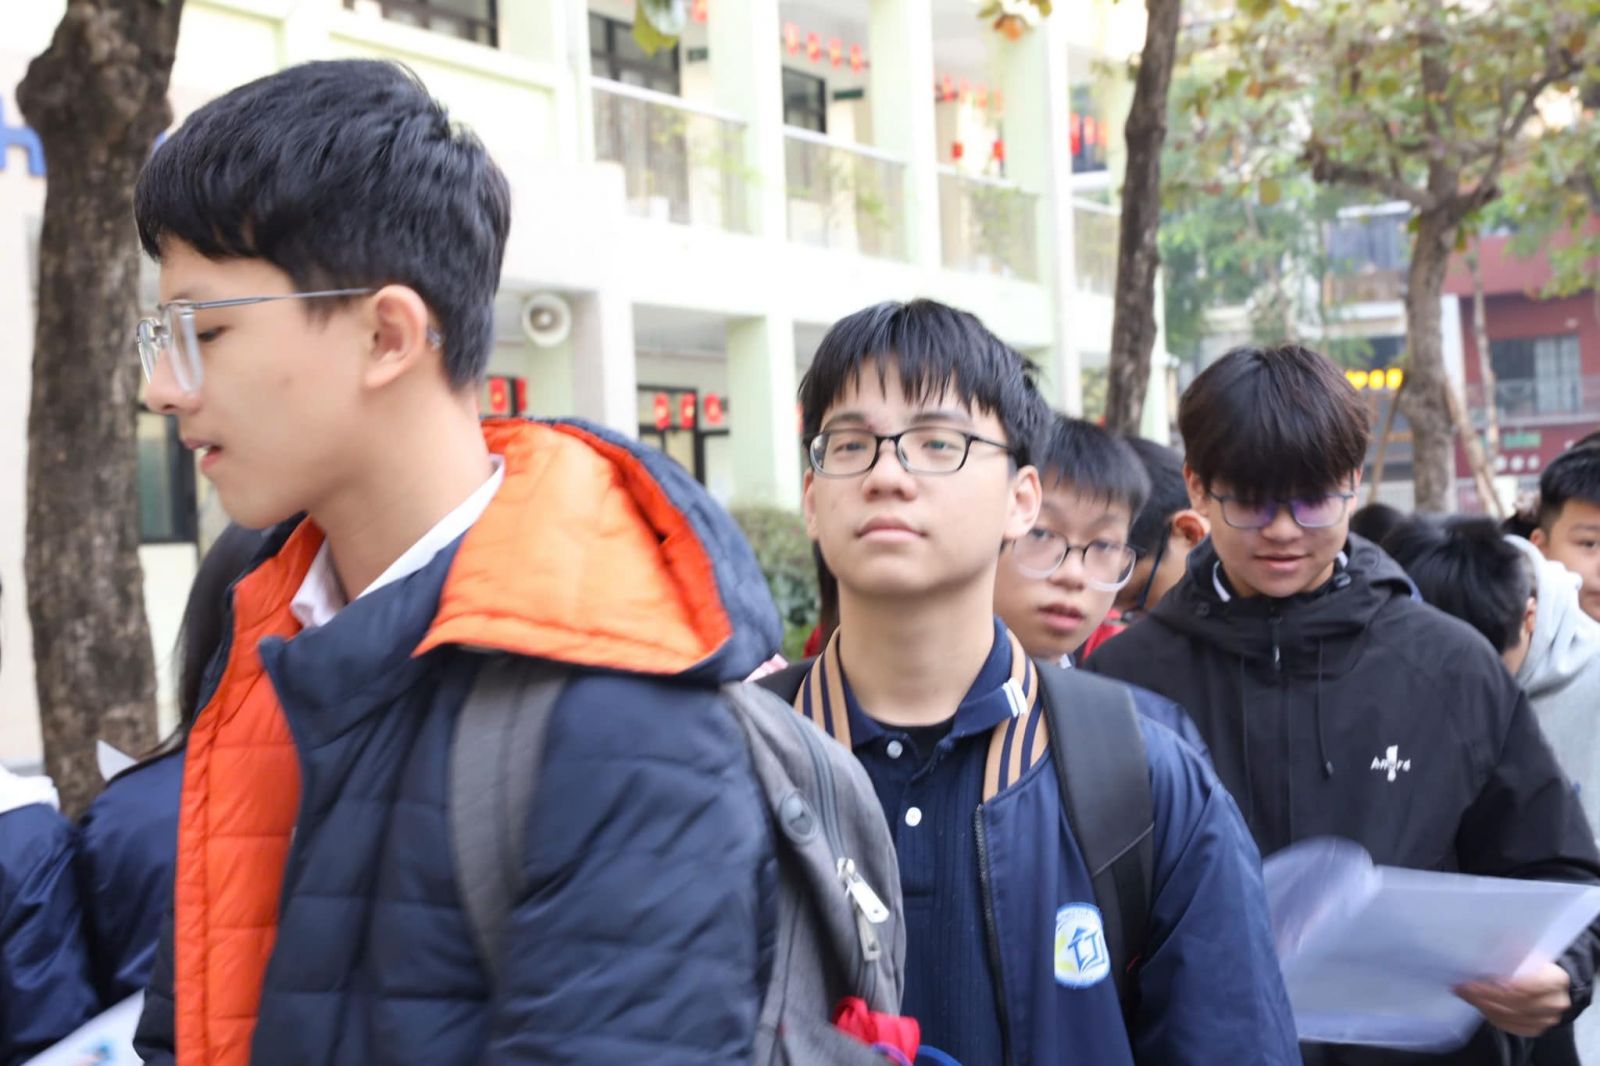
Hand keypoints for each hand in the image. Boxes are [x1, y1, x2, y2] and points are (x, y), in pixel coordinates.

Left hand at [1456, 963, 1570, 1036]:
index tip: (1480, 982)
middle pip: (1516, 1002)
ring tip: (1465, 994)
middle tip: (1463, 987)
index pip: (1529, 985)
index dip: (1505, 986)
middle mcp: (1555, 1002)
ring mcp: (1546, 1019)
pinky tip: (1477, 1004)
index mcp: (1556, 980)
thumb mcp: (1526, 954)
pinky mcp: (1535, 1029)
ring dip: (1483, 1005)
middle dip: (1485, 995)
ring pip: (1509, 1016)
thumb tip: (1484, 952)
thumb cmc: (1533, 965)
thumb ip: (1511, 955)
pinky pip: (1508, 1025)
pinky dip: (1490, 1015)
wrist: (1549, 983)